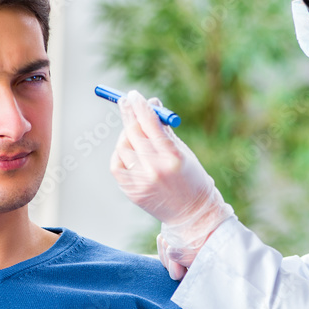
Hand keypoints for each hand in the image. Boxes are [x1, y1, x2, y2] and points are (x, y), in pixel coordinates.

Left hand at [111, 90, 234, 273]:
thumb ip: (165, 129)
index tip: (133, 95)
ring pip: (123, 146)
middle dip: (128, 114)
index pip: (151, 124)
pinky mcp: (131, 190)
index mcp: (173, 156)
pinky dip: (120, 153)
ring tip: (135, 134)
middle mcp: (155, 168)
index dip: (140, 107)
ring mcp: (141, 181)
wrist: (191, 213)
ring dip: (126, 135)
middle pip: (133, 132)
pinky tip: (129, 151)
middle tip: (124, 101)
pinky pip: (117, 164)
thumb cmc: (190, 177)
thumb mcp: (182, 151)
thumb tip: (150, 103)